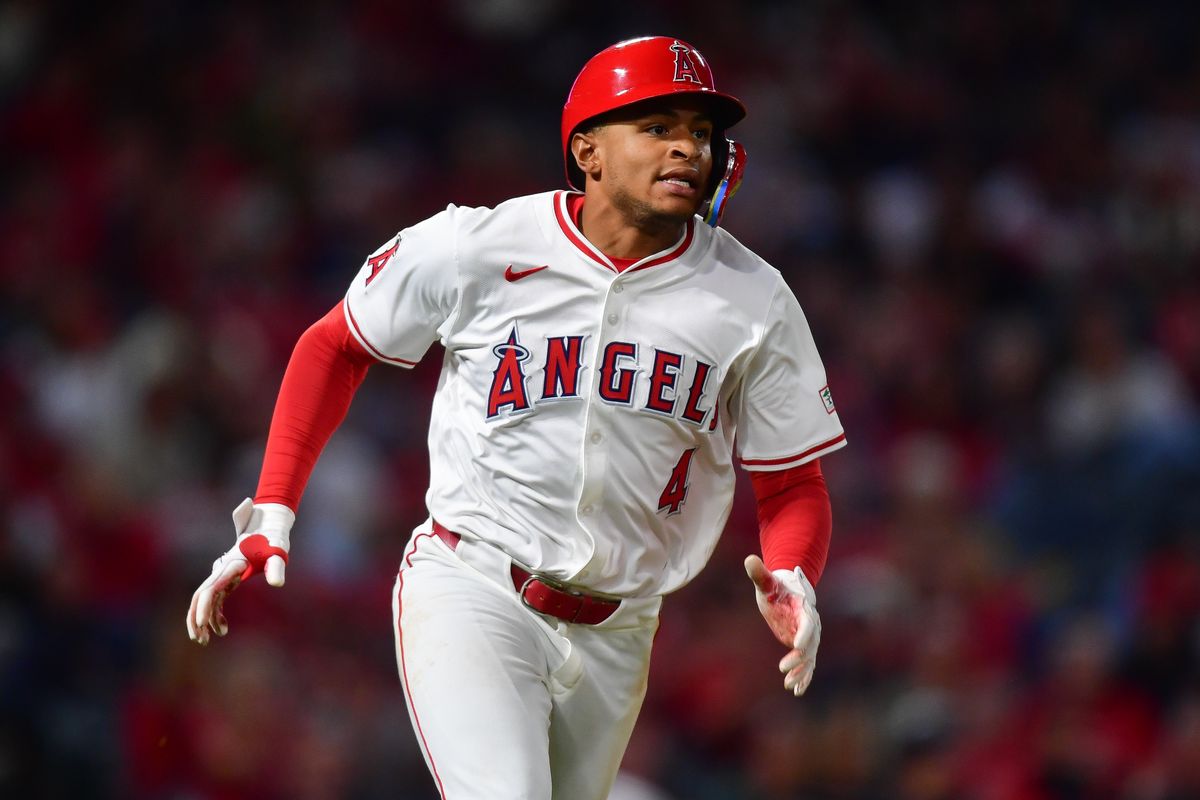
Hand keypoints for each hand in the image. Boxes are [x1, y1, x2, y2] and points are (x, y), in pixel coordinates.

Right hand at [186, 498, 294, 644]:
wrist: (269, 524)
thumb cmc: (274, 539)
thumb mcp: (277, 554)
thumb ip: (276, 567)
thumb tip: (277, 584)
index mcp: (231, 566)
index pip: (211, 590)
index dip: (204, 608)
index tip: (201, 626)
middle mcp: (223, 570)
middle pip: (201, 596)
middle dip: (196, 618)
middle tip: (199, 639)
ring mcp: (224, 574)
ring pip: (205, 599)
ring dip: (203, 619)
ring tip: (207, 640)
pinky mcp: (229, 578)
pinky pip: (217, 599)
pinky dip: (216, 613)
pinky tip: (223, 628)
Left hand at [744, 554, 820, 695]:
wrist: (789, 590)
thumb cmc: (777, 586)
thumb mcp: (767, 582)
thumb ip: (760, 573)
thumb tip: (749, 560)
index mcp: (804, 607)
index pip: (808, 622)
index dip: (804, 634)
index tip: (796, 646)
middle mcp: (811, 623)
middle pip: (810, 644)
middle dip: (799, 658)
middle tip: (783, 669)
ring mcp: (809, 636)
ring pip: (809, 657)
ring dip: (801, 672)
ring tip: (789, 686)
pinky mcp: (804, 645)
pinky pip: (807, 663)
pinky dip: (804, 677)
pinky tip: (796, 691)